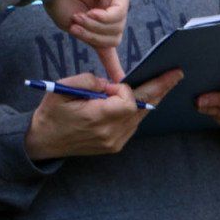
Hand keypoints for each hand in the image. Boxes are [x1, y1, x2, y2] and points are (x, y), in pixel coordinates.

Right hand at [24, 70, 182, 161]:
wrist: (43, 142)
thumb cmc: (52, 113)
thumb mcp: (63, 88)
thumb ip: (90, 81)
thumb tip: (113, 85)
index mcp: (96, 118)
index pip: (127, 101)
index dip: (123, 90)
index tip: (109, 86)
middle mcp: (109, 133)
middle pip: (142, 108)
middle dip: (160, 88)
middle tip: (176, 74)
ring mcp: (114, 142)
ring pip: (140, 116)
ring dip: (150, 98)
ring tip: (166, 82)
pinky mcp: (115, 145)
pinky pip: (133, 124)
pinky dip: (138, 109)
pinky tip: (144, 98)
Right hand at [43, 0, 128, 79]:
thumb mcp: (74, 26)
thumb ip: (92, 37)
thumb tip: (105, 53)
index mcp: (98, 19)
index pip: (110, 43)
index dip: (113, 63)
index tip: (120, 80)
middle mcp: (110, 8)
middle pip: (113, 38)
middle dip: (94, 37)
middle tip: (76, 28)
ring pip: (116, 28)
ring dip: (95, 27)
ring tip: (79, 17)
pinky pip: (117, 14)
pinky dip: (102, 18)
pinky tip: (90, 12)